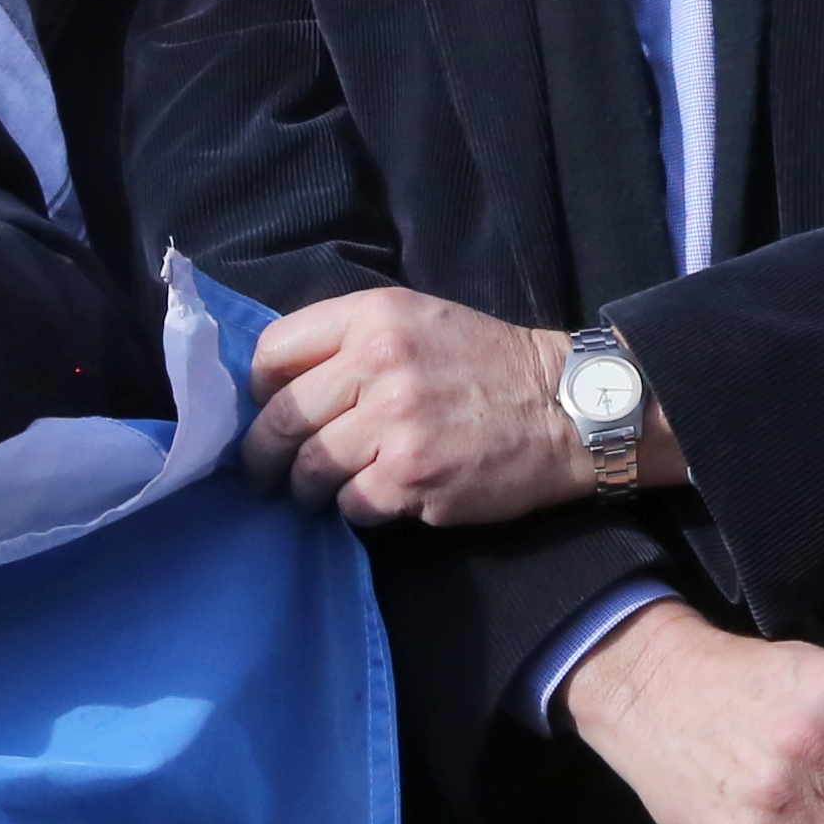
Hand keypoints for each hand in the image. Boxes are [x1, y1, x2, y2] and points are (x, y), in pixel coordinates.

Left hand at [241, 287, 593, 524]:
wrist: (565, 408)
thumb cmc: (488, 364)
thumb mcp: (419, 320)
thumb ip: (351, 340)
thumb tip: (280, 384)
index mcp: (373, 316)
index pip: (274, 352)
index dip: (259, 389)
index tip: (266, 409)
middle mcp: (377, 363)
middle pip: (280, 418)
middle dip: (263, 454)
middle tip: (264, 471)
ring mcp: (394, 424)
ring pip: (309, 468)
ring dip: (305, 488)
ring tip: (316, 491)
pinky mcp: (411, 477)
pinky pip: (350, 504)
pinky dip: (355, 508)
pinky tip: (375, 498)